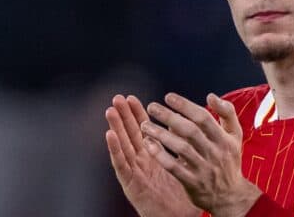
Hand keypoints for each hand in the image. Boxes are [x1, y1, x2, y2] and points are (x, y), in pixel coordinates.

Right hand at [105, 95, 200, 216]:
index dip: (137, 114)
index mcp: (154, 157)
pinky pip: (121, 165)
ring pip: (123, 146)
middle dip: (123, 116)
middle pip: (130, 135)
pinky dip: (114, 149)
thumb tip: (184, 125)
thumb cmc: (183, 195)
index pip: (144, 131)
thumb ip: (180, 146)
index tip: (132, 97)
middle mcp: (142, 163)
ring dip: (115, 128)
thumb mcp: (183, 165)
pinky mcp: (131, 185)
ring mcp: (135, 173)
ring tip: (110, 111)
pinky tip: (109, 135)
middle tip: (117, 97)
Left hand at [141, 93, 261, 216]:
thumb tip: (211, 96)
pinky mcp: (193, 183)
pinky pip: (174, 168)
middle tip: (152, 107)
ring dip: (161, 135)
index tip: (168, 97)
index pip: (203, 118)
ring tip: (145, 125)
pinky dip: (160, 156)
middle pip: (190, 131)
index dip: (185, 106)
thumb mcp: (235, 134)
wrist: (230, 195)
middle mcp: (215, 152)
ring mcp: (204, 168)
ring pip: (180, 148)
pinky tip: (148, 145)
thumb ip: (227, 113)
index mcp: (225, 138)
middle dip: (169, 117)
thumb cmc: (229, 159)